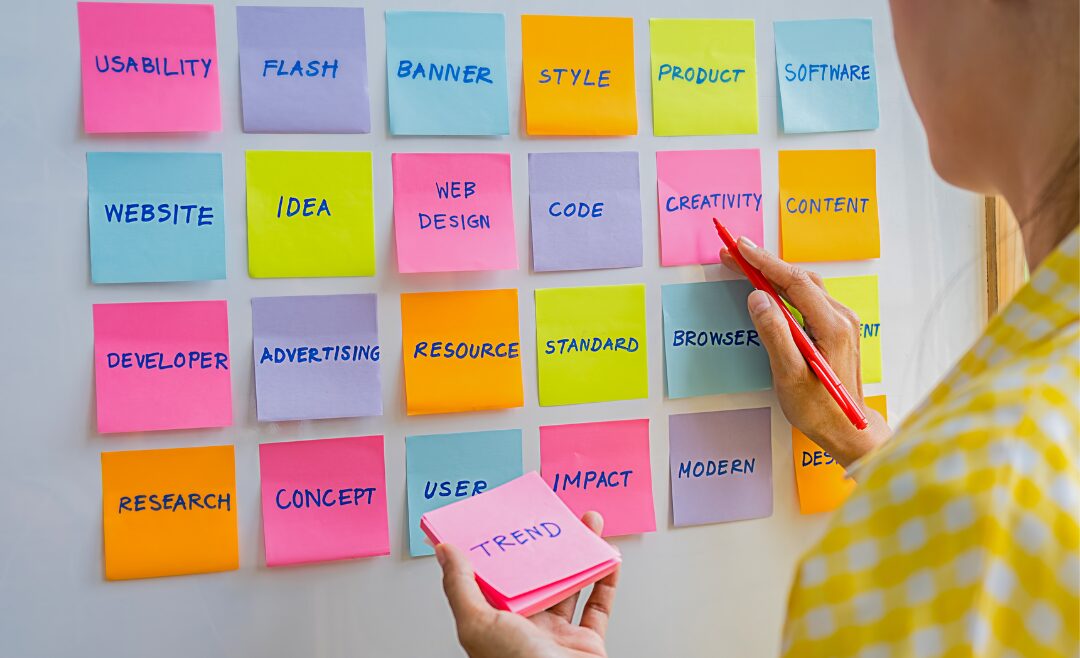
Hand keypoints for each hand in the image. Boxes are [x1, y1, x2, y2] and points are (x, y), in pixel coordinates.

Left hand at [435, 511, 617, 657]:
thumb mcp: (477, 624)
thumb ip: (460, 586)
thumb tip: (445, 552)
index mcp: (494, 626)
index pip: (495, 581)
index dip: (502, 551)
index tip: (507, 523)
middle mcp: (526, 630)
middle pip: (537, 579)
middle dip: (546, 547)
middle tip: (552, 519)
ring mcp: (557, 636)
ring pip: (571, 586)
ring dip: (580, 555)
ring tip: (585, 526)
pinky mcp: (587, 643)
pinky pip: (599, 607)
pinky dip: (606, 581)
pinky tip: (607, 558)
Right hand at [720, 238, 890, 467]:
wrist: (848, 429)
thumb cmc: (818, 409)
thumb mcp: (789, 375)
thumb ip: (774, 334)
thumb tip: (757, 297)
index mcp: (832, 326)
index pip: (794, 282)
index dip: (764, 262)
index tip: (739, 248)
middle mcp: (842, 317)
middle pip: (800, 278)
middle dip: (765, 263)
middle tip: (733, 254)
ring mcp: (842, 322)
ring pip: (806, 286)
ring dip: (775, 274)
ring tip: (745, 266)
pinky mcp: (838, 329)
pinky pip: (809, 298)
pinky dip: (786, 288)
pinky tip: (769, 289)